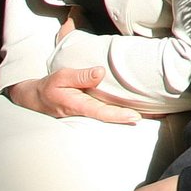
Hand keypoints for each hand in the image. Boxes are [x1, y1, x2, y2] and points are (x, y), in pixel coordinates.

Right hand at [6, 65, 140, 123]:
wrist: (35, 98)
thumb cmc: (49, 86)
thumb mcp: (61, 77)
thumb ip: (80, 76)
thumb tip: (101, 72)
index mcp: (77, 105)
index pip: (100, 112)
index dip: (118, 115)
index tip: (135, 117)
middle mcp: (84, 113)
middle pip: (110, 118)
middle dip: (131, 118)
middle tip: (155, 117)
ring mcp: (87, 114)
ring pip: (110, 117)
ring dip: (129, 116)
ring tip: (153, 114)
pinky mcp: (89, 111)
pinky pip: (106, 113)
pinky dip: (121, 113)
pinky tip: (136, 111)